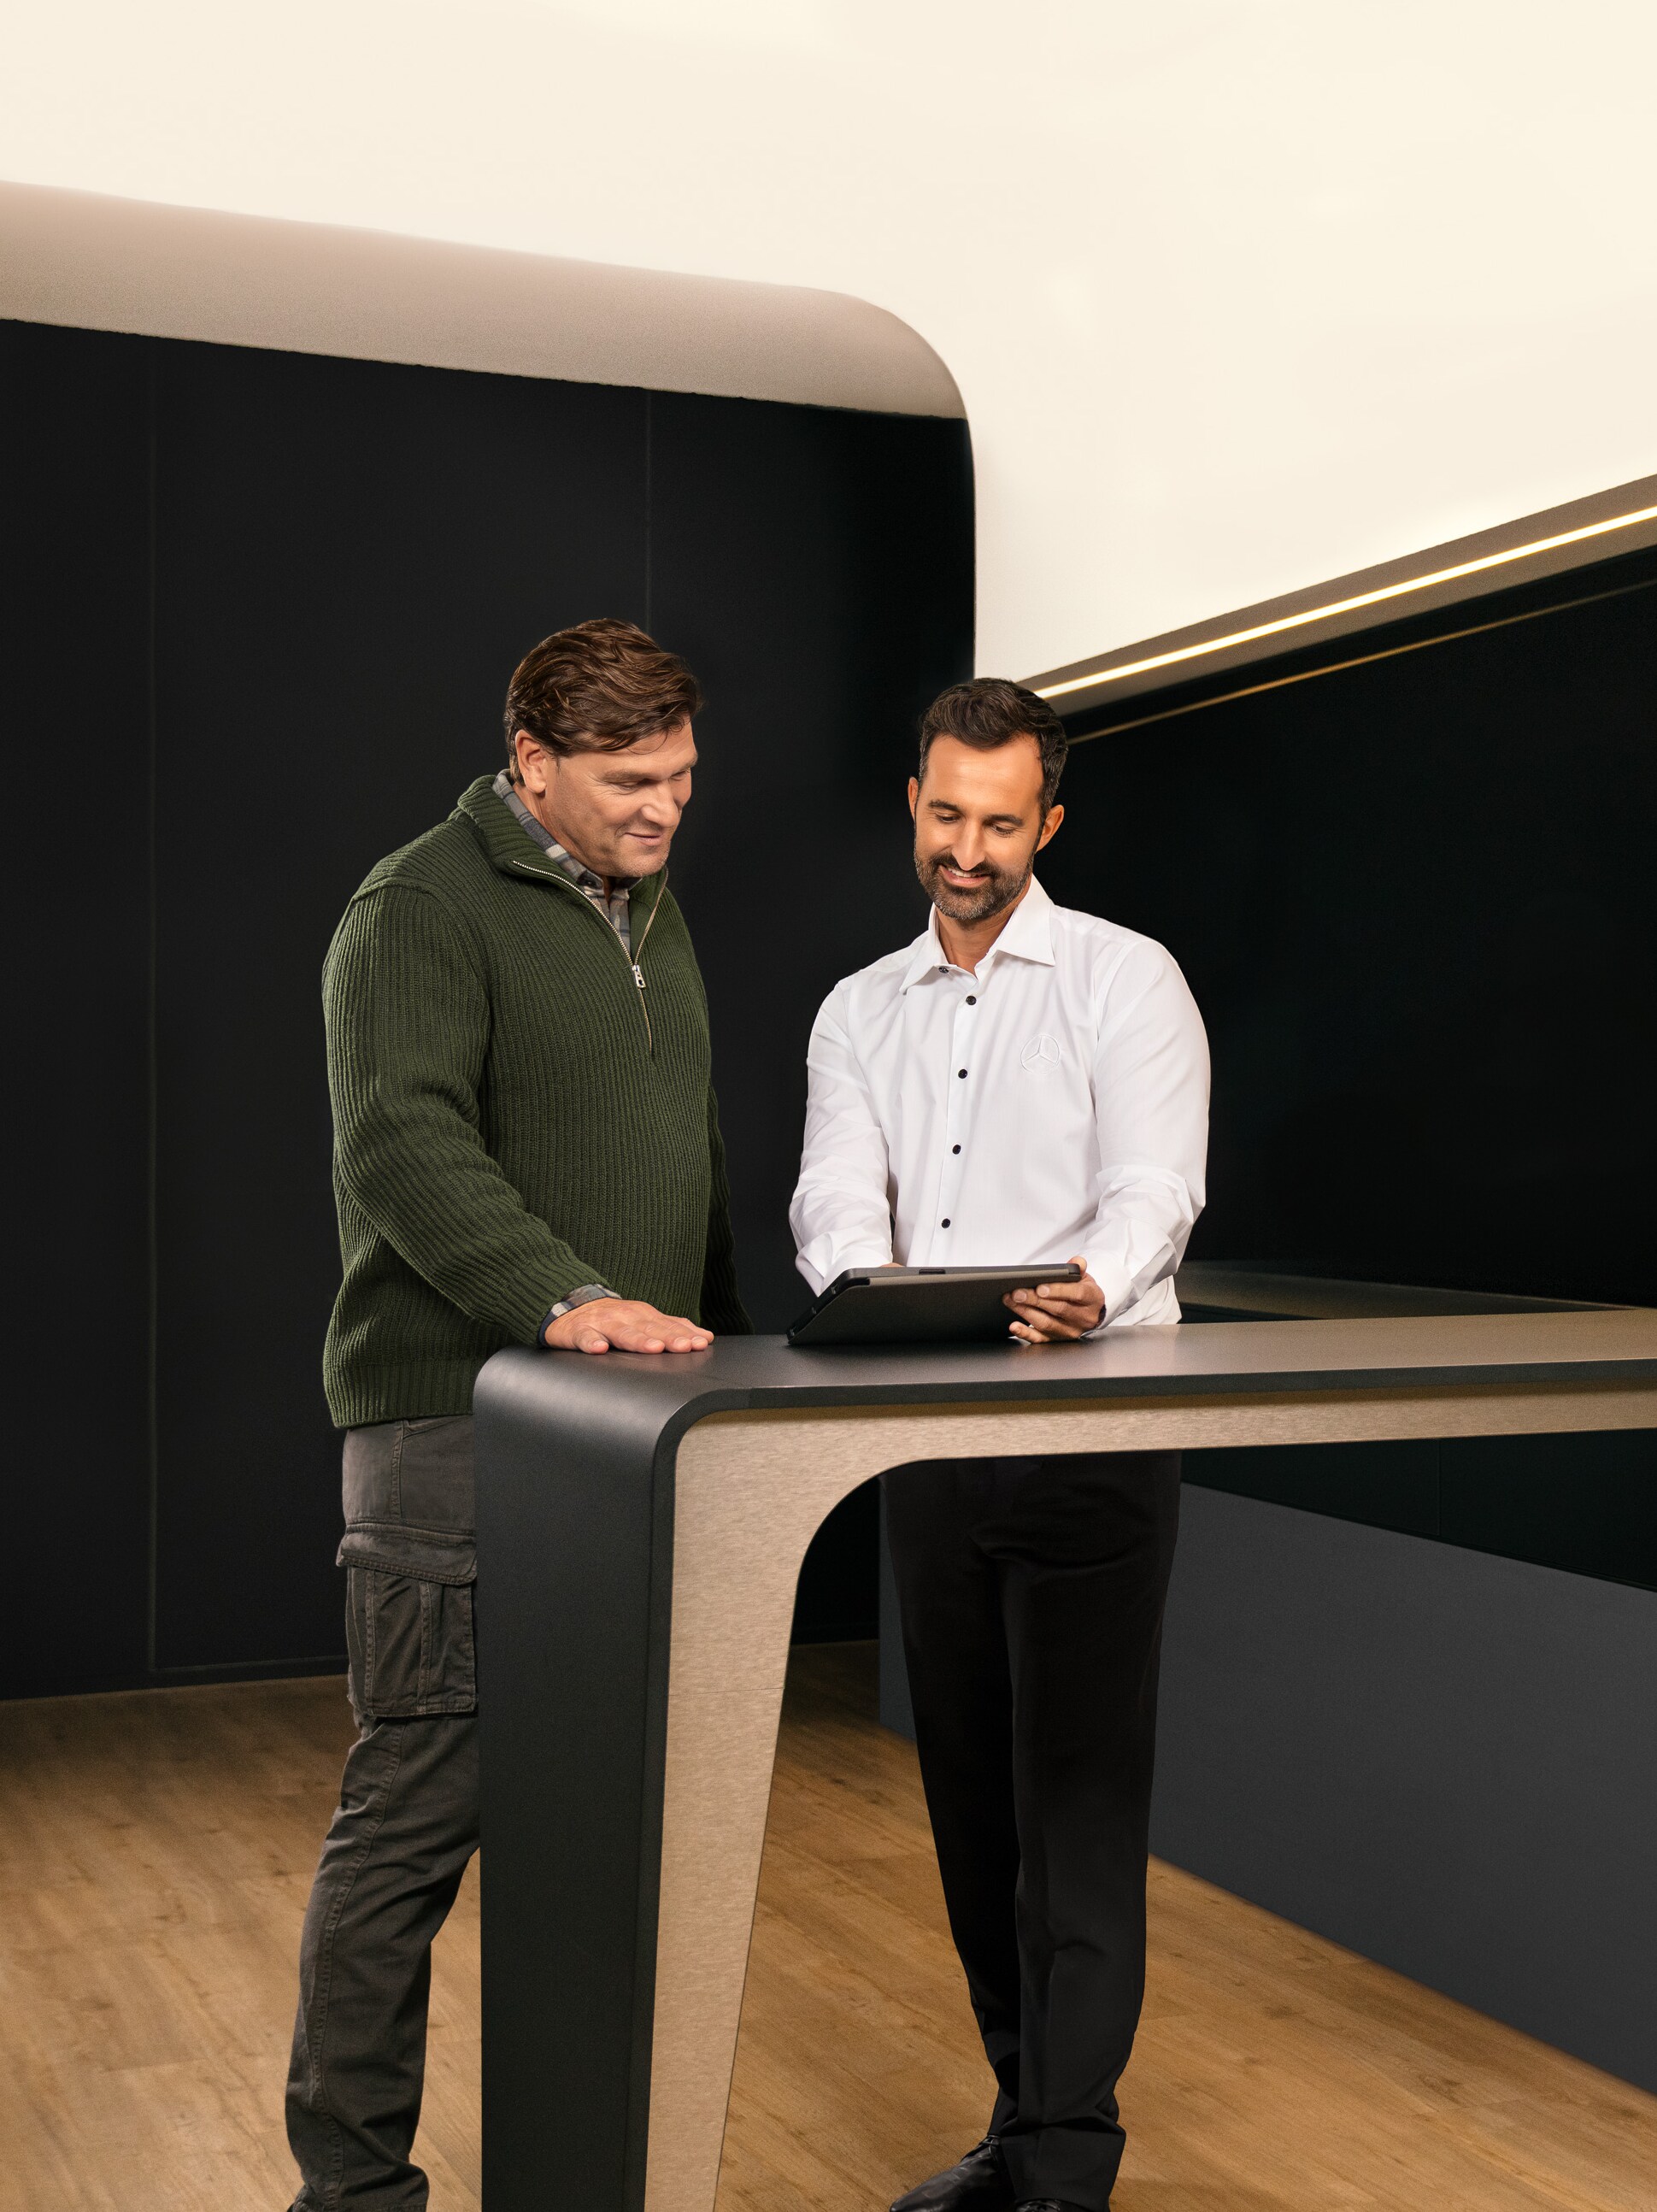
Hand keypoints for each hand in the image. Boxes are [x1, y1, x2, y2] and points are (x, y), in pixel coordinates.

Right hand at [543, 1299, 712, 1354]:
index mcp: (642, 1315)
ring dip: (638, 1340)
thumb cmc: (612, 1318)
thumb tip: (705, 1337)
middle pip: (649, 1329)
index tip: (701, 1343)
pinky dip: (591, 1342)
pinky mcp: (578, 1331)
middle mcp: (625, 1316)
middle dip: (668, 1337)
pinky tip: (599, 1349)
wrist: (570, 1305)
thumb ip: (671, 1328)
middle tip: (685, 1347)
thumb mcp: (643, 1319)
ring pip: (621, 1332)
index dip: (685, 1334)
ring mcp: (601, 1323)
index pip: (667, 1325)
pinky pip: (585, 1337)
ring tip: (653, 1348)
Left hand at [1004, 1256, 1104, 1343]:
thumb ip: (1079, 1268)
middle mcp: (1083, 1318)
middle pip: (1058, 1309)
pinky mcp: (1057, 1339)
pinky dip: (1025, 1333)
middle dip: (1035, 1300)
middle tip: (1017, 1292)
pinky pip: (1040, 1339)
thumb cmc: (1084, 1292)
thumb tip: (1077, 1262)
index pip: (1076, 1294)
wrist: (1090, 1313)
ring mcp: (1070, 1331)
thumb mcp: (1085, 1278)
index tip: (1040, 1287)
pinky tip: (1014, 1326)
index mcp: (1092, 1299)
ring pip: (1046, 1323)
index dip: (1057, 1290)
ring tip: (1011, 1301)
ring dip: (1025, 1312)